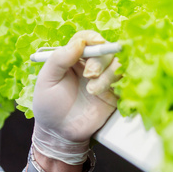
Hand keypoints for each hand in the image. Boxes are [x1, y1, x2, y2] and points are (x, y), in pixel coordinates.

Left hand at [31, 30, 121, 163]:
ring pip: (117, 65)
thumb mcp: (47, 80)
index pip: (86, 40)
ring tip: (93, 90)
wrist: (58, 132)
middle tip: (90, 74)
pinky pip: (125, 82)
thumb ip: (59, 59)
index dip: (93, 38)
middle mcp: (90, 65)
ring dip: (109, 74)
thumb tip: (79, 43)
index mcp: (72, 58)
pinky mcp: (114, 94)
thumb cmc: (49, 105)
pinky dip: (119, 84)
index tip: (95, 43)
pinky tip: (106, 93)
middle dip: (100, 60)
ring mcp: (103, 79)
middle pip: (105, 50)